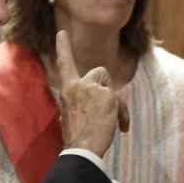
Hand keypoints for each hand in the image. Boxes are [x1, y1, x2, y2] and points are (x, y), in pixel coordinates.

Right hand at [56, 30, 129, 156]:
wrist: (82, 149)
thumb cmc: (77, 137)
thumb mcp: (72, 113)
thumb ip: (83, 100)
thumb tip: (101, 99)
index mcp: (67, 89)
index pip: (65, 64)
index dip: (63, 48)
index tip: (62, 32)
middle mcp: (78, 84)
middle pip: (100, 72)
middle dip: (106, 87)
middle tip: (104, 110)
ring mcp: (93, 88)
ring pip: (111, 87)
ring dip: (115, 104)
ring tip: (110, 123)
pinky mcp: (107, 94)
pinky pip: (120, 101)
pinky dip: (122, 115)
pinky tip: (118, 128)